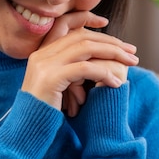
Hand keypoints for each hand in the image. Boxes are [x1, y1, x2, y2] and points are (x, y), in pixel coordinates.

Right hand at [21, 11, 137, 115]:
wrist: (26, 129)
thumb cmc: (45, 111)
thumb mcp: (57, 85)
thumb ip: (70, 70)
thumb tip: (96, 61)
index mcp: (42, 53)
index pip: (71, 30)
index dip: (94, 29)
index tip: (114, 35)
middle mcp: (41, 54)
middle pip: (82, 37)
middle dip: (111, 42)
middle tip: (132, 51)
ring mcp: (44, 65)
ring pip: (86, 48)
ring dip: (112, 53)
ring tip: (131, 63)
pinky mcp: (51, 78)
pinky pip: (84, 69)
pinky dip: (103, 73)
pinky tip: (115, 83)